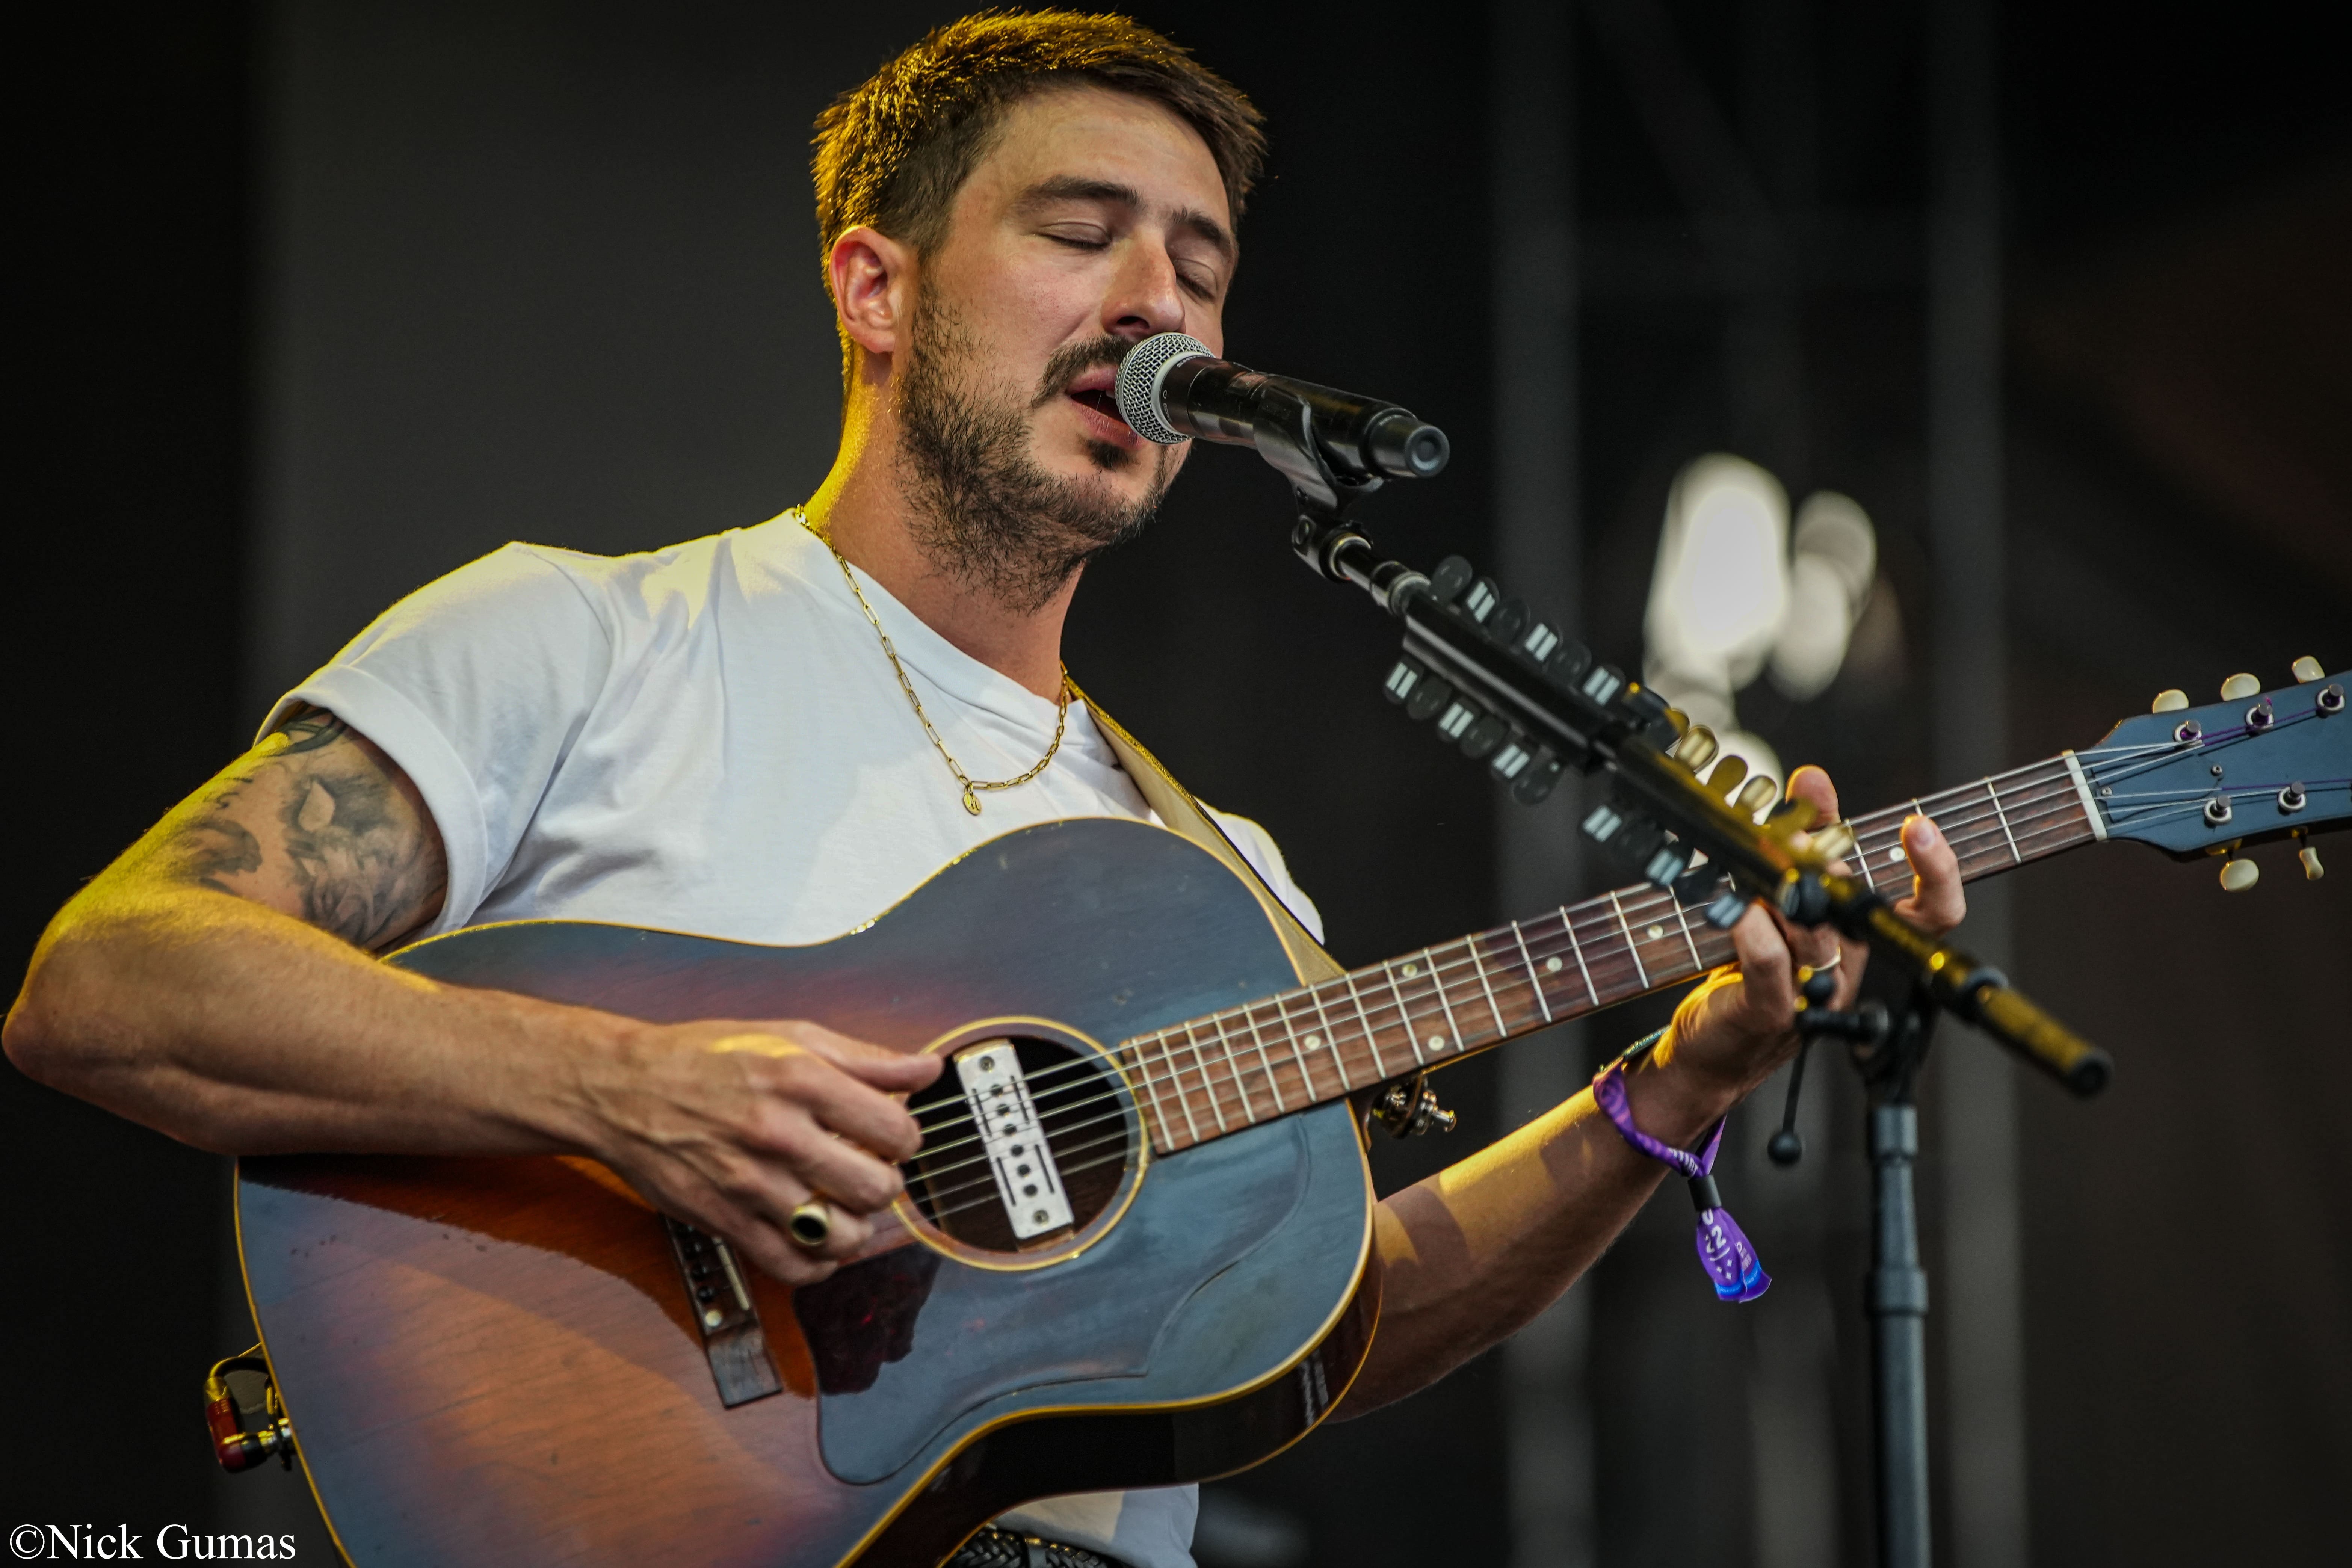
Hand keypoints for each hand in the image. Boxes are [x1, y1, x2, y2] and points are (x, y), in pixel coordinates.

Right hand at [570, 1018, 942, 1283]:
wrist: (622, 1090)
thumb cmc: (706, 1058)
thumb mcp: (789, 1036)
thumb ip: (865, 1058)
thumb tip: (927, 1069)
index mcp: (800, 1080)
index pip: (895, 1130)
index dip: (905, 1137)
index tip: (889, 1135)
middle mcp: (778, 1133)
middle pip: (876, 1188)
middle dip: (885, 1183)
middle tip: (868, 1170)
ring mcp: (750, 1183)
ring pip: (841, 1235)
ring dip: (856, 1228)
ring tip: (844, 1206)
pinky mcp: (725, 1221)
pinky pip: (794, 1266)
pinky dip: (819, 1264)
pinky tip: (819, 1240)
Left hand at [1632, 765, 1967, 1135]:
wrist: (1714, 1046)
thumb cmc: (1752, 966)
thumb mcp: (1784, 895)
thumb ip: (1805, 839)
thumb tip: (1814, 780)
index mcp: (1862, 939)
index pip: (1928, 911)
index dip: (1937, 872)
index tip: (1920, 825)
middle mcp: (1847, 967)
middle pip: (1863, 914)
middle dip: (1834, 870)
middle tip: (1801, 837)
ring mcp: (1813, 995)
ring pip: (1817, 938)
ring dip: (1789, 897)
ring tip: (1762, 868)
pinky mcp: (1770, 1012)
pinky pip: (1772, 968)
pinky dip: (1757, 934)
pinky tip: (1743, 912)